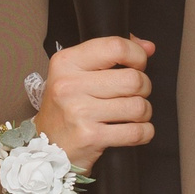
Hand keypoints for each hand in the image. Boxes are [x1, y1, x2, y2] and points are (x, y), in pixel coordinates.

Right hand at [31, 35, 155, 171]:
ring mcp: (79, 112)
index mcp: (66, 62)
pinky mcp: (90, 136)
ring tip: (131, 114)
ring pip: (138, 106)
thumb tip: (148, 47)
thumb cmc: (66, 107)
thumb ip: (112, 54)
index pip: (115, 47)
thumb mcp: (77, 73)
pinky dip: (144, 132)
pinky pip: (136, 132)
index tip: (139, 63)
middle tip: (134, 94)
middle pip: (133, 79)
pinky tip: (135, 130)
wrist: (46, 146)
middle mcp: (69, 85)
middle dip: (144, 88)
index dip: (137, 55)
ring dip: (143, 112)